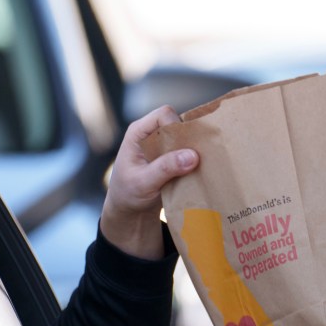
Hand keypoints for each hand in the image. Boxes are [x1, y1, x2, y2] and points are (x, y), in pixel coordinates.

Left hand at [100, 106, 197, 259]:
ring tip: (198, 167)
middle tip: (196, 159)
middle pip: (179, 123)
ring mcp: (163, 146)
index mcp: (138, 132)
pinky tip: (197, 172)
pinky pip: (190, 151)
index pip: (163, 115)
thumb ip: (165, 168)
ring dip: (194, 150)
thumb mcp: (143, 182)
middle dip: (189, 139)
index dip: (176, 127)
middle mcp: (152, 134)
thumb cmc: (128, 194)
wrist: (130, 210)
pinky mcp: (173, 157)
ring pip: (187, 137)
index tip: (184, 148)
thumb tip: (192, 156)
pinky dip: (195, 160)